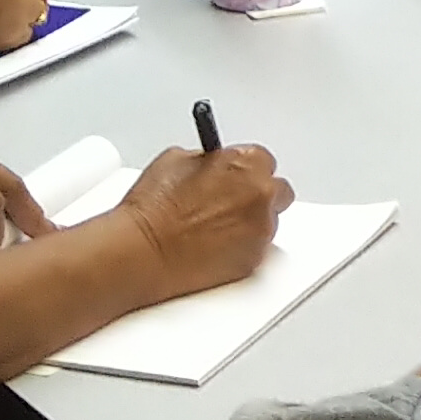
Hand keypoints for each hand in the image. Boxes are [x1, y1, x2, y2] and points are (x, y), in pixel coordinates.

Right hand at [111, 143, 289, 298]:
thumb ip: (208, 159)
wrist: (143, 250)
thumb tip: (215, 163)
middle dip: (256, 196)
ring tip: (214, 229)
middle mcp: (261, 196)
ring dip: (249, 223)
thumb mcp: (177, 159)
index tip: (235, 178)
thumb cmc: (154, 208)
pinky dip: (241, 248)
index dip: (245, 171)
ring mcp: (260, 230)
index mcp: (247, 165)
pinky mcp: (253, 260)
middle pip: (277, 192)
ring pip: (267, 223)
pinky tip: (213, 247)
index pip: (264, 161)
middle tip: (231, 204)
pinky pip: (256, 249)